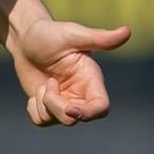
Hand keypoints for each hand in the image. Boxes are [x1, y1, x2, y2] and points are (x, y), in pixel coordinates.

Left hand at [10, 20, 131, 126]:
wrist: (25, 37)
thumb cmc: (50, 33)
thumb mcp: (72, 34)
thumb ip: (99, 38)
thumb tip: (127, 31)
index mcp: (91, 79)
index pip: (101, 107)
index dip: (88, 113)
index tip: (69, 108)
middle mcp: (81, 94)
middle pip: (76, 118)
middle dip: (56, 106)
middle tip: (47, 83)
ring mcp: (65, 101)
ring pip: (57, 120)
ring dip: (43, 103)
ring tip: (44, 82)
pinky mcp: (48, 106)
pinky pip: (42, 121)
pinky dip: (34, 109)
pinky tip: (36, 91)